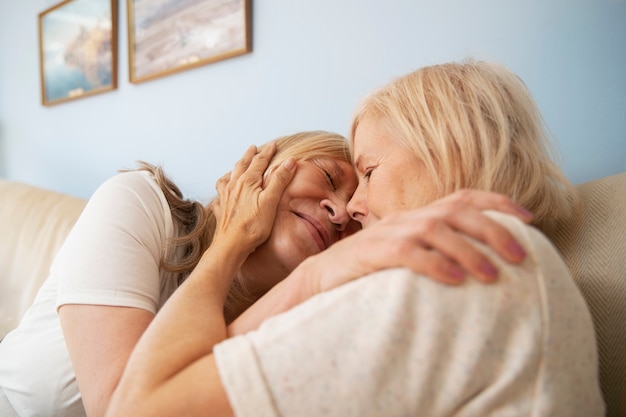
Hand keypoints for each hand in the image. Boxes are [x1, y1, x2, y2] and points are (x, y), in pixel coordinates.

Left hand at [210, 143, 296, 254]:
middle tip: (253, 148)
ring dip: (236, 167)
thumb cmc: (252, 226)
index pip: (259, 162)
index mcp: (248, 181)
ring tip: (238, 164)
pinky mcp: (221, 208)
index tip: (272, 145)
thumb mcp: (271, 201)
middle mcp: (234, 185)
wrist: (231, 245)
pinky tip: (223, 189)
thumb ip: (279, 179)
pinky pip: (220, 191)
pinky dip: (223, 185)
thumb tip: (289, 161)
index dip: (267, 153)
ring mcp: (226, 196)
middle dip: (249, 155)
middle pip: (242, 165)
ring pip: (230, 176)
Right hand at [303, 189, 532, 292]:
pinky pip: (407, 252)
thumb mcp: (408, 254)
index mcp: (419, 215)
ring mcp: (389, 232)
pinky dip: (434, 263)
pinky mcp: (372, 252)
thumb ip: (438, 251)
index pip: (464, 197)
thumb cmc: (372, 269)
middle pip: (457, 211)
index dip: (498, 203)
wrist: (323, 277)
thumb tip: (480, 264)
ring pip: (436, 230)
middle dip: (494, 230)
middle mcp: (408, 217)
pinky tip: (454, 280)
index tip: (528, 219)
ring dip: (469, 251)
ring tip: (493, 275)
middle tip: (521, 256)